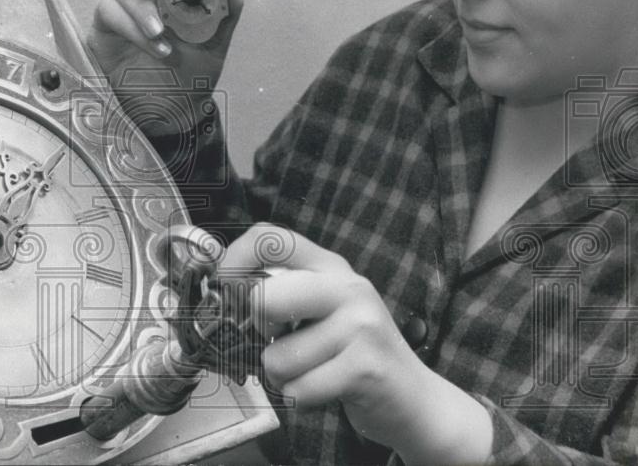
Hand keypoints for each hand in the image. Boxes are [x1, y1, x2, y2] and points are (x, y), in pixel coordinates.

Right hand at [86, 0, 242, 94]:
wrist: (177, 110)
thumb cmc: (194, 72)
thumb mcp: (217, 42)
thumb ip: (226, 9)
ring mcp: (120, 13)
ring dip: (140, 8)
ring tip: (162, 34)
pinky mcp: (102, 33)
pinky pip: (107, 14)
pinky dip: (131, 27)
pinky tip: (155, 46)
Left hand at [220, 224, 492, 464]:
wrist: (413, 399)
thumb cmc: (351, 353)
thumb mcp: (320, 309)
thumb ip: (282, 292)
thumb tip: (225, 292)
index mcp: (329, 267)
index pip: (271, 237)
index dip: (234, 259)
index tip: (224, 287)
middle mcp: (347, 287)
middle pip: (265, 297)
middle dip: (257, 329)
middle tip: (275, 339)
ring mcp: (360, 326)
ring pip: (277, 357)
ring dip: (282, 375)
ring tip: (310, 371)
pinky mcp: (365, 368)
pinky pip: (300, 389)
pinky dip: (301, 397)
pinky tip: (324, 390)